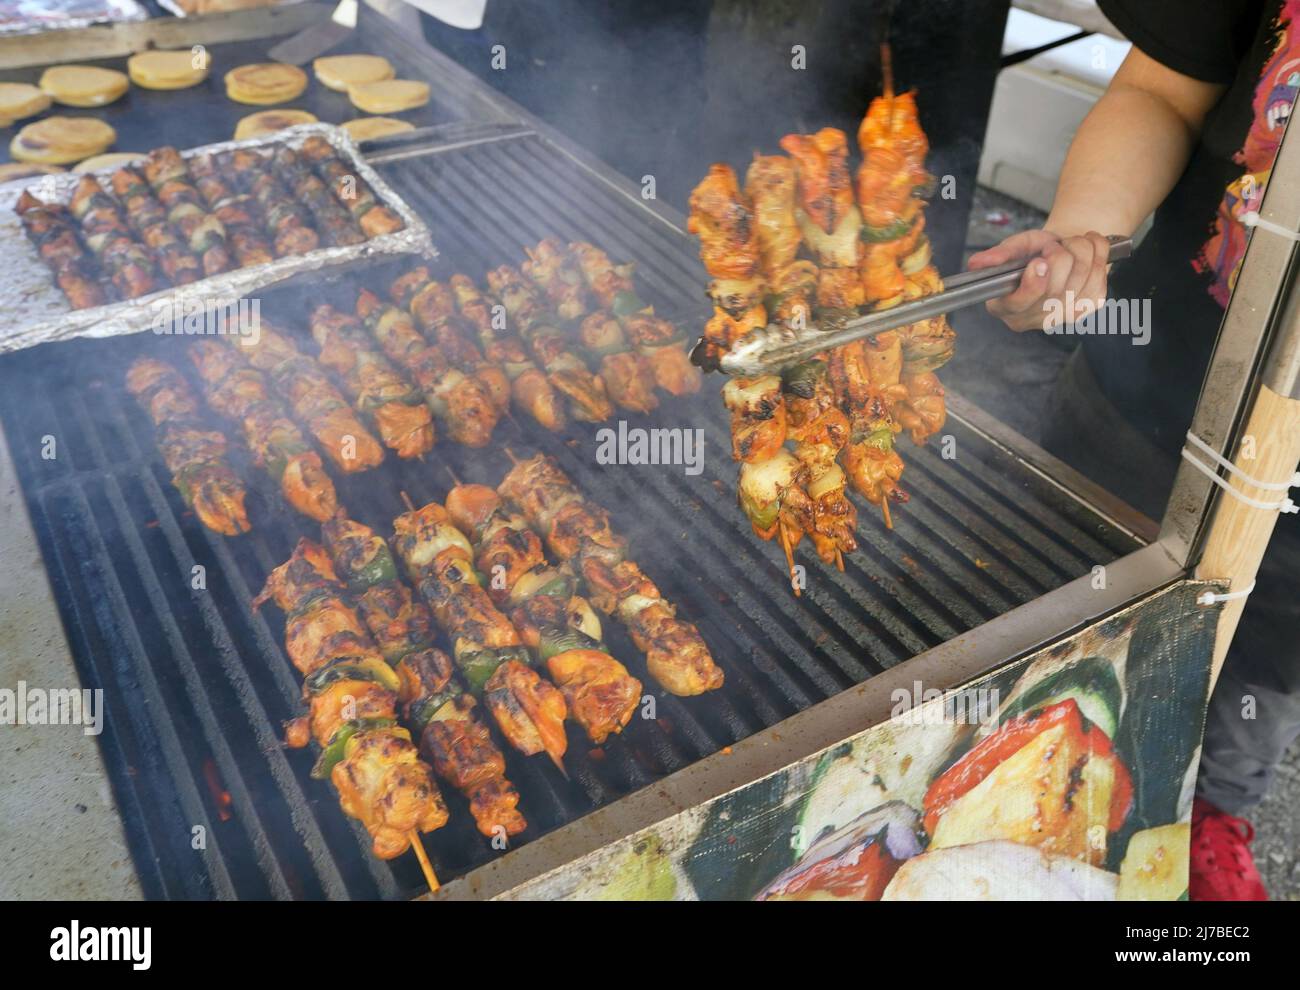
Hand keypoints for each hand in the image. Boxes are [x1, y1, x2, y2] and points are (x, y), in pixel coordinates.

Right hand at [967, 229, 1112, 331]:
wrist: (1061, 254)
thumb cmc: (1033, 254)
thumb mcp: (1013, 249)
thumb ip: (998, 256)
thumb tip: (976, 263)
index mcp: (1007, 308)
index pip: (1021, 303)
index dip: (1034, 283)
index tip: (1039, 262)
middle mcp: (1035, 319)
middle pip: (1056, 285)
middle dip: (1059, 253)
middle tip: (1053, 247)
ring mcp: (1064, 317)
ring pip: (1083, 274)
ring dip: (1080, 247)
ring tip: (1070, 245)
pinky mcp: (1090, 307)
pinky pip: (1101, 273)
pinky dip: (1098, 252)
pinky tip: (1088, 250)